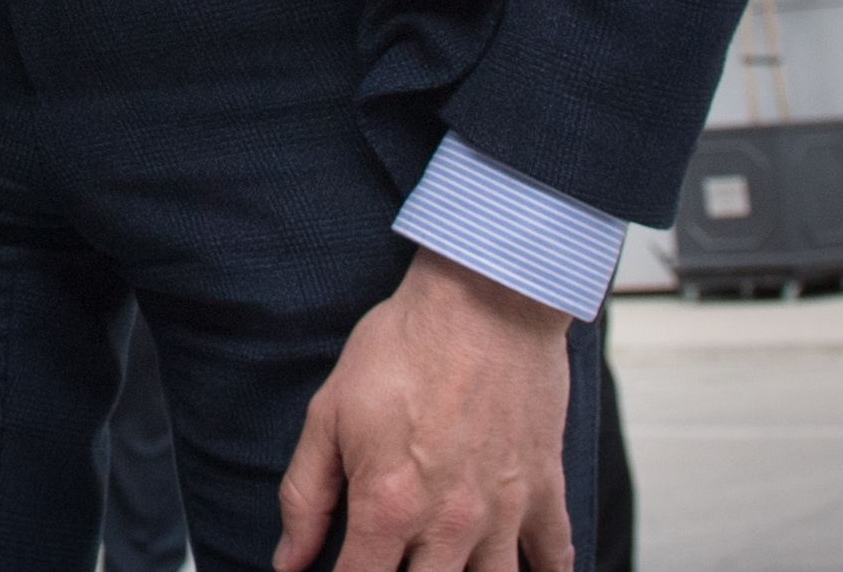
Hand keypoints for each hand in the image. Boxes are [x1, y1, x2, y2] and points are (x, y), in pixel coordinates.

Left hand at [274, 249, 572, 571]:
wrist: (485, 298)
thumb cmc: (403, 346)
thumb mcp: (329, 413)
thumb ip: (305, 496)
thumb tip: (287, 561)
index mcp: (388, 506)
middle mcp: (449, 523)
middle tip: (393, 563)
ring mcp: (503, 512)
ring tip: (446, 565)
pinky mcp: (545, 490)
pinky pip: (555, 558)